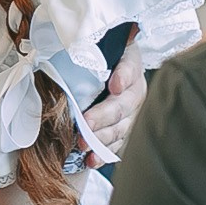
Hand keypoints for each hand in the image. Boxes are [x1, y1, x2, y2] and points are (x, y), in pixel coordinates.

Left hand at [83, 46, 148, 164]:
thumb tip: (70, 44)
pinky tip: (91, 160)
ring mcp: (132, 114)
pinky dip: (103, 155)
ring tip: (84, 145)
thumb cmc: (101, 57)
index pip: (129, 67)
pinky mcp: (125, 132)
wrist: (110, 69)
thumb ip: (89, 47)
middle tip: (85, 123)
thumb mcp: (99, 46)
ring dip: (101, 139)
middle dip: (103, 116)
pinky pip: (116, 145)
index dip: (123, 76)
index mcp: (130, 63)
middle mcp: (136, 91)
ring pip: (121, 129)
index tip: (114, 85)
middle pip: (123, 105)